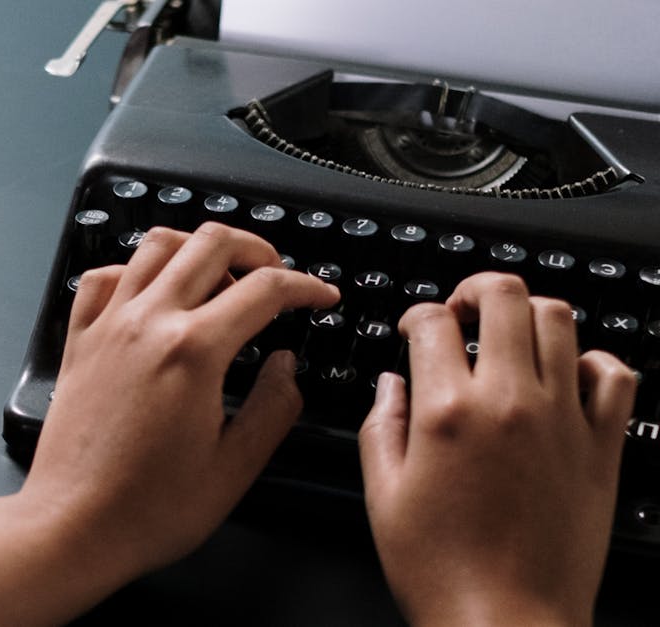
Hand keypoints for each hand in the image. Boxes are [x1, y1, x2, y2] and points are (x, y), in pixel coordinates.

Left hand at [18, 222, 338, 578]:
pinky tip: (153, 293)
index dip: (306, 286)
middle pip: (210, 243)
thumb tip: (287, 367)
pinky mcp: (79, 342)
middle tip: (277, 275)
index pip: (265, 290)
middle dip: (257, 249)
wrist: (72, 527)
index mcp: (193, 351)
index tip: (320, 297)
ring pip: (156, 246)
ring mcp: (108, 326)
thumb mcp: (234, 467)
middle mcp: (148, 323)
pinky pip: (104, 277)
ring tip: (221, 276)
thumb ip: (273, 407)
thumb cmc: (147, 509)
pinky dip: (135, 269)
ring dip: (197, 248)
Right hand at [360, 272, 635, 625]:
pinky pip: (615, 375)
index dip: (418, 315)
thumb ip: (381, 426)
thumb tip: (390, 383)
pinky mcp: (601, 447)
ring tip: (511, 334)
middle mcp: (510, 403)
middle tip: (463, 310)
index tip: (415, 328)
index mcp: (447, 413)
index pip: (433, 322)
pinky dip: (593, 360)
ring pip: (561, 319)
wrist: (505, 623)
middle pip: (505, 295)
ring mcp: (562, 421)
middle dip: (476, 289)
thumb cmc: (443, 571)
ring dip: (530, 313)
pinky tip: (567, 374)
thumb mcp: (383, 496)